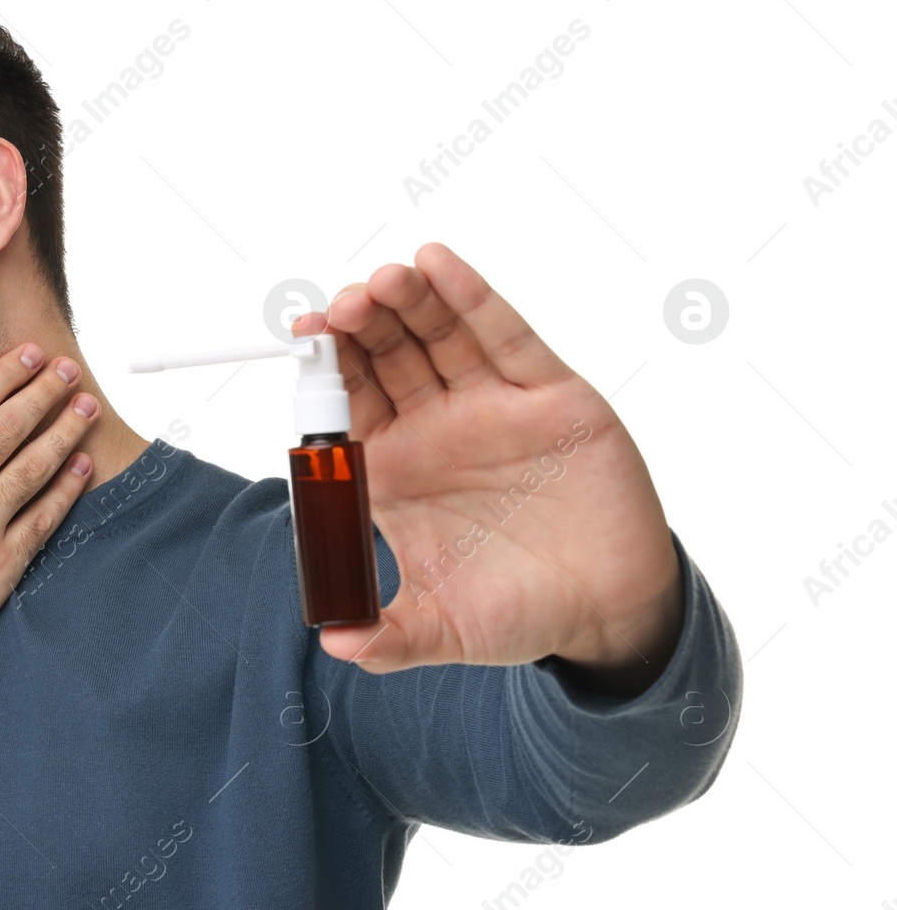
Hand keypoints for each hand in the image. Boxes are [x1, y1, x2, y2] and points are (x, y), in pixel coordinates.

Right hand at [0, 342, 98, 676]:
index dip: (5, 375)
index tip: (31, 355)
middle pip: (8, 426)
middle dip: (44, 391)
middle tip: (69, 370)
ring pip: (34, 465)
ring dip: (66, 430)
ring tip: (86, 405)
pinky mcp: (1, 566)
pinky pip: (44, 517)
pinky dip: (68, 487)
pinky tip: (83, 465)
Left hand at [289, 244, 683, 693]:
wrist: (608, 613)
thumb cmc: (520, 613)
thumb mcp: (443, 628)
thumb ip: (388, 638)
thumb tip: (335, 644)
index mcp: (398, 472)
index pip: (349, 405)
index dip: (325, 372)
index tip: (302, 342)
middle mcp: (439, 430)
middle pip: (387, 355)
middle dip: (361, 324)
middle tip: (340, 304)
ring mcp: (491, 407)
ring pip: (438, 335)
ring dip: (408, 300)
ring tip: (382, 278)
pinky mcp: (548, 395)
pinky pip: (505, 336)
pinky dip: (472, 298)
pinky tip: (439, 265)